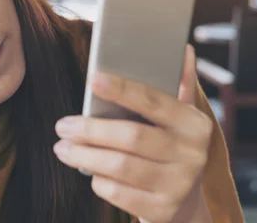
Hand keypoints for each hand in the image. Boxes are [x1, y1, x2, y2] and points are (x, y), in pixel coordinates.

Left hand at [54, 46, 212, 222]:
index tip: (93, 79)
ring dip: (84, 155)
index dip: (122, 89)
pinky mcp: (161, 211)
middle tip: (62, 126)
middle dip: (90, 130)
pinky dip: (97, 180)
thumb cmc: (171, 151)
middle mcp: (191, 155)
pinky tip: (88, 171)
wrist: (185, 208)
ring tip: (62, 147)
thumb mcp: (180, 121)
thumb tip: (183, 49)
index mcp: (194, 124)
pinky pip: (118, 192)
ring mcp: (178, 185)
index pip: (154, 101)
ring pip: (120, 166)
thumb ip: (179, 86)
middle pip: (131, 136)